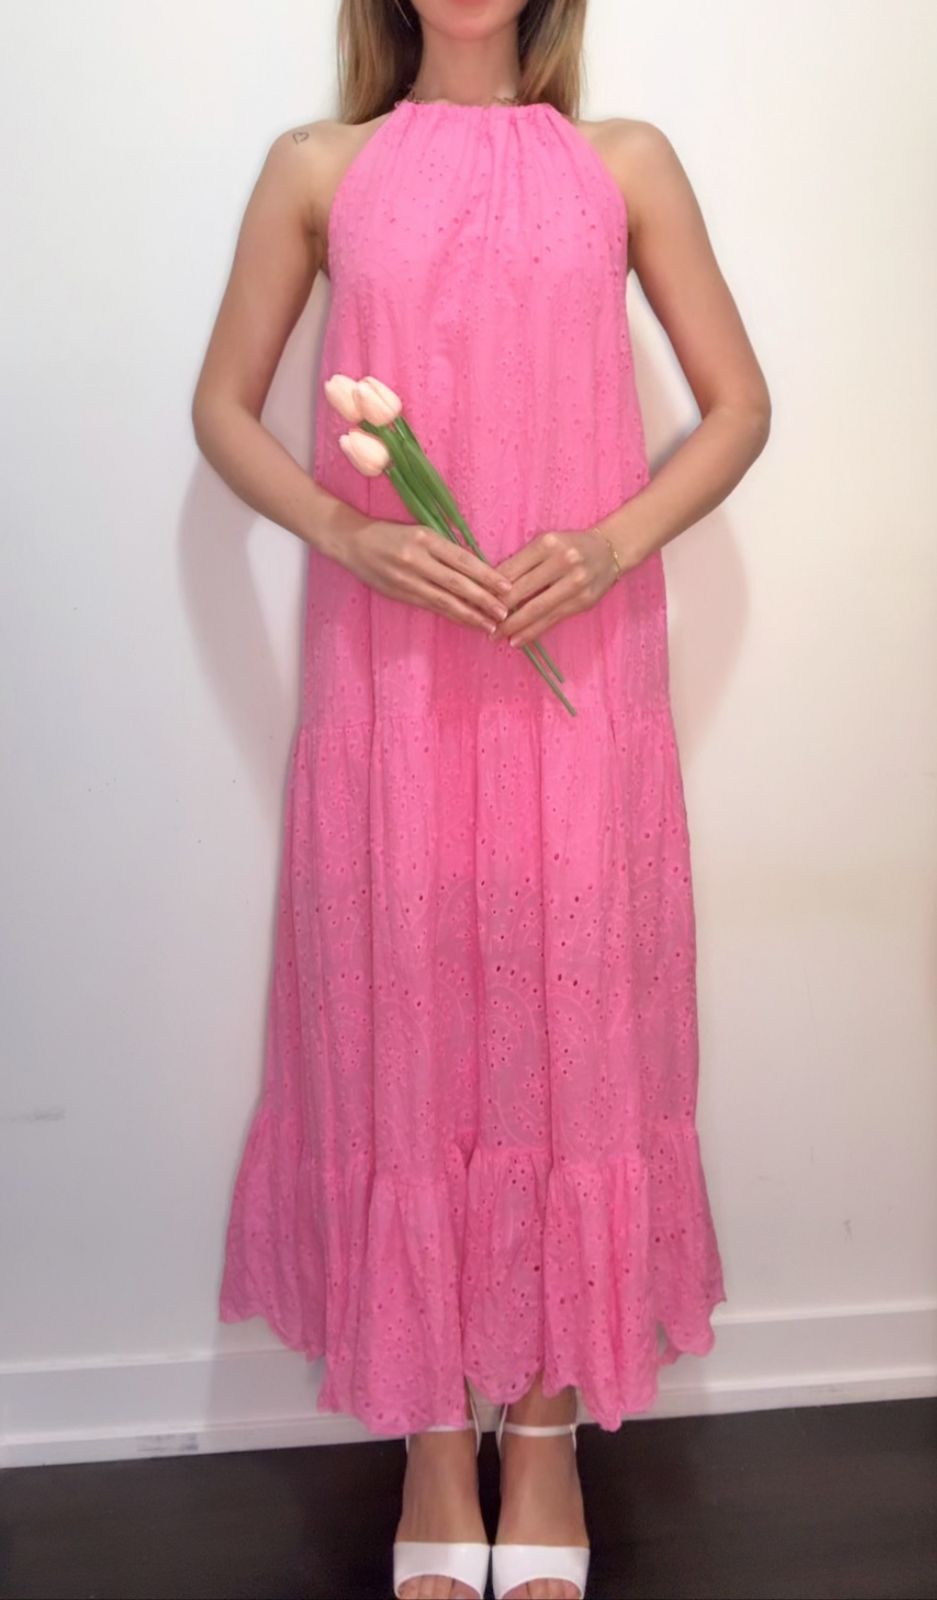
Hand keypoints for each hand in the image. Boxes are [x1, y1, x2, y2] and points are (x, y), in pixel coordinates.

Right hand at [340, 517, 513, 633]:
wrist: (352, 542)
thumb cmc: (390, 533)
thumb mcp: (419, 530)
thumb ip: (444, 548)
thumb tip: (478, 569)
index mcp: (425, 538)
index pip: (463, 560)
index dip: (486, 575)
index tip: (506, 587)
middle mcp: (416, 559)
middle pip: (456, 583)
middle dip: (483, 600)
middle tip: (504, 612)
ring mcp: (406, 579)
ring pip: (444, 600)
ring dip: (469, 614)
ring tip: (489, 625)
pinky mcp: (399, 594)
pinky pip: (430, 607)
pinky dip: (451, 615)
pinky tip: (465, 621)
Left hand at [489, 529, 619, 647]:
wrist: (610, 551)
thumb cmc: (569, 547)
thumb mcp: (545, 544)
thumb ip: (522, 562)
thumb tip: (491, 588)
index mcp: (547, 543)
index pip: (512, 570)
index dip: (491, 589)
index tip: (476, 602)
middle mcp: (563, 561)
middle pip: (522, 590)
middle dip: (499, 610)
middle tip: (481, 622)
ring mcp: (575, 583)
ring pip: (537, 609)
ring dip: (513, 626)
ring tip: (496, 635)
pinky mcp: (583, 602)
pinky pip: (552, 620)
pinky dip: (532, 632)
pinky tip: (518, 640)